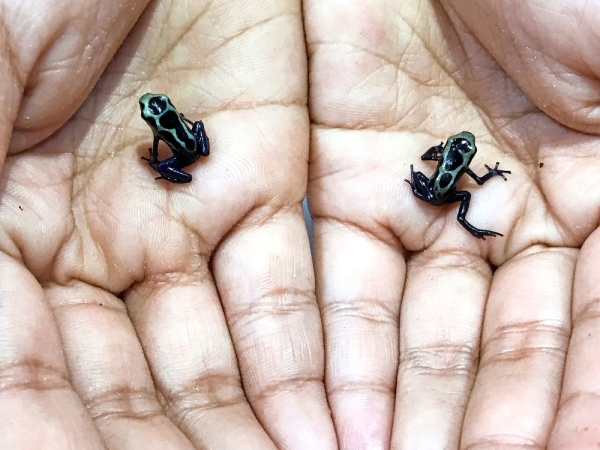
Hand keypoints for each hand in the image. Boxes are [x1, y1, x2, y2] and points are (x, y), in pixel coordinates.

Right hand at [0, 1, 336, 448]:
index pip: (23, 375)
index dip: (55, 435)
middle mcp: (90, 246)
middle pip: (128, 389)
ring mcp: (182, 222)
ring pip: (214, 362)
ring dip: (249, 434)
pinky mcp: (262, 187)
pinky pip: (283, 301)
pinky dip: (300, 371)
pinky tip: (326, 435)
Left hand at [306, 0, 599, 447]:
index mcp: (596, 199)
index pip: (587, 327)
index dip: (574, 395)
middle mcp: (509, 217)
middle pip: (499, 341)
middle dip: (485, 416)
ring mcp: (425, 206)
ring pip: (422, 329)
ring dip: (414, 404)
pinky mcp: (349, 183)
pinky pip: (349, 282)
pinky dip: (352, 352)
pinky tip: (351, 417)